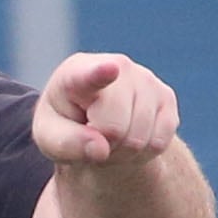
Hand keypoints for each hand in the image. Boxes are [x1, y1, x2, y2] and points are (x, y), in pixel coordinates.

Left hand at [33, 54, 180, 167]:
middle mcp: (117, 66)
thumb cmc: (65, 124)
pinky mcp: (166, 96)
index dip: (100, 73)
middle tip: (92, 135)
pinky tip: (130, 136)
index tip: (109, 69)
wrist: (92, 118)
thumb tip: (100, 149)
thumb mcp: (51, 138)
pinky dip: (143, 152)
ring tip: (109, 136)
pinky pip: (159, 142)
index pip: (90, 75)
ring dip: (122, 151)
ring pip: (139, 139)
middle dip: (104, 144)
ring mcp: (146, 79)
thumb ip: (67, 144)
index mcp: (76, 72)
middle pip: (115, 129)